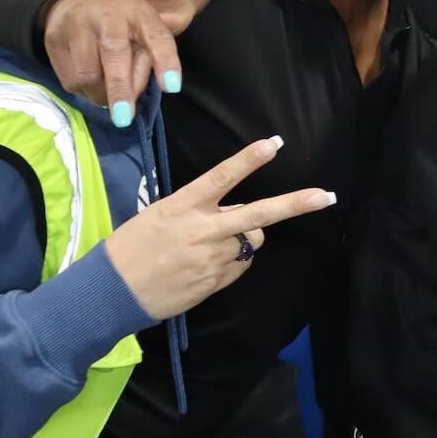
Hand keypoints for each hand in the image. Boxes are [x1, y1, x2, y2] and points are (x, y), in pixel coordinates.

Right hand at [42, 0, 182, 117]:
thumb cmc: (122, 22)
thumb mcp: (143, 31)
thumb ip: (147, 60)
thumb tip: (133, 96)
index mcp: (139, 13)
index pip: (156, 35)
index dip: (166, 62)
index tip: (172, 87)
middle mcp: (108, 15)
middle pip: (114, 52)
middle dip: (120, 88)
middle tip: (124, 117)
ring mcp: (76, 25)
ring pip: (87, 73)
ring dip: (100, 93)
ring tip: (108, 93)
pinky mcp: (53, 40)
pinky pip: (69, 79)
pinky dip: (83, 90)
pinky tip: (91, 83)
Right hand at [101, 136, 335, 319]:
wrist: (110, 293)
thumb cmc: (131, 247)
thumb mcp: (159, 216)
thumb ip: (201, 210)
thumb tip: (238, 211)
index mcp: (181, 207)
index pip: (220, 178)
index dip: (248, 160)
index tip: (273, 144)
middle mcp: (201, 232)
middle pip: (257, 215)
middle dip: (294, 204)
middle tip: (326, 196)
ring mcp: (210, 259)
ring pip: (252, 241)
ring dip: (245, 237)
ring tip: (210, 244)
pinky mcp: (214, 282)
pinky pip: (240, 265)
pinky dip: (234, 260)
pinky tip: (206, 264)